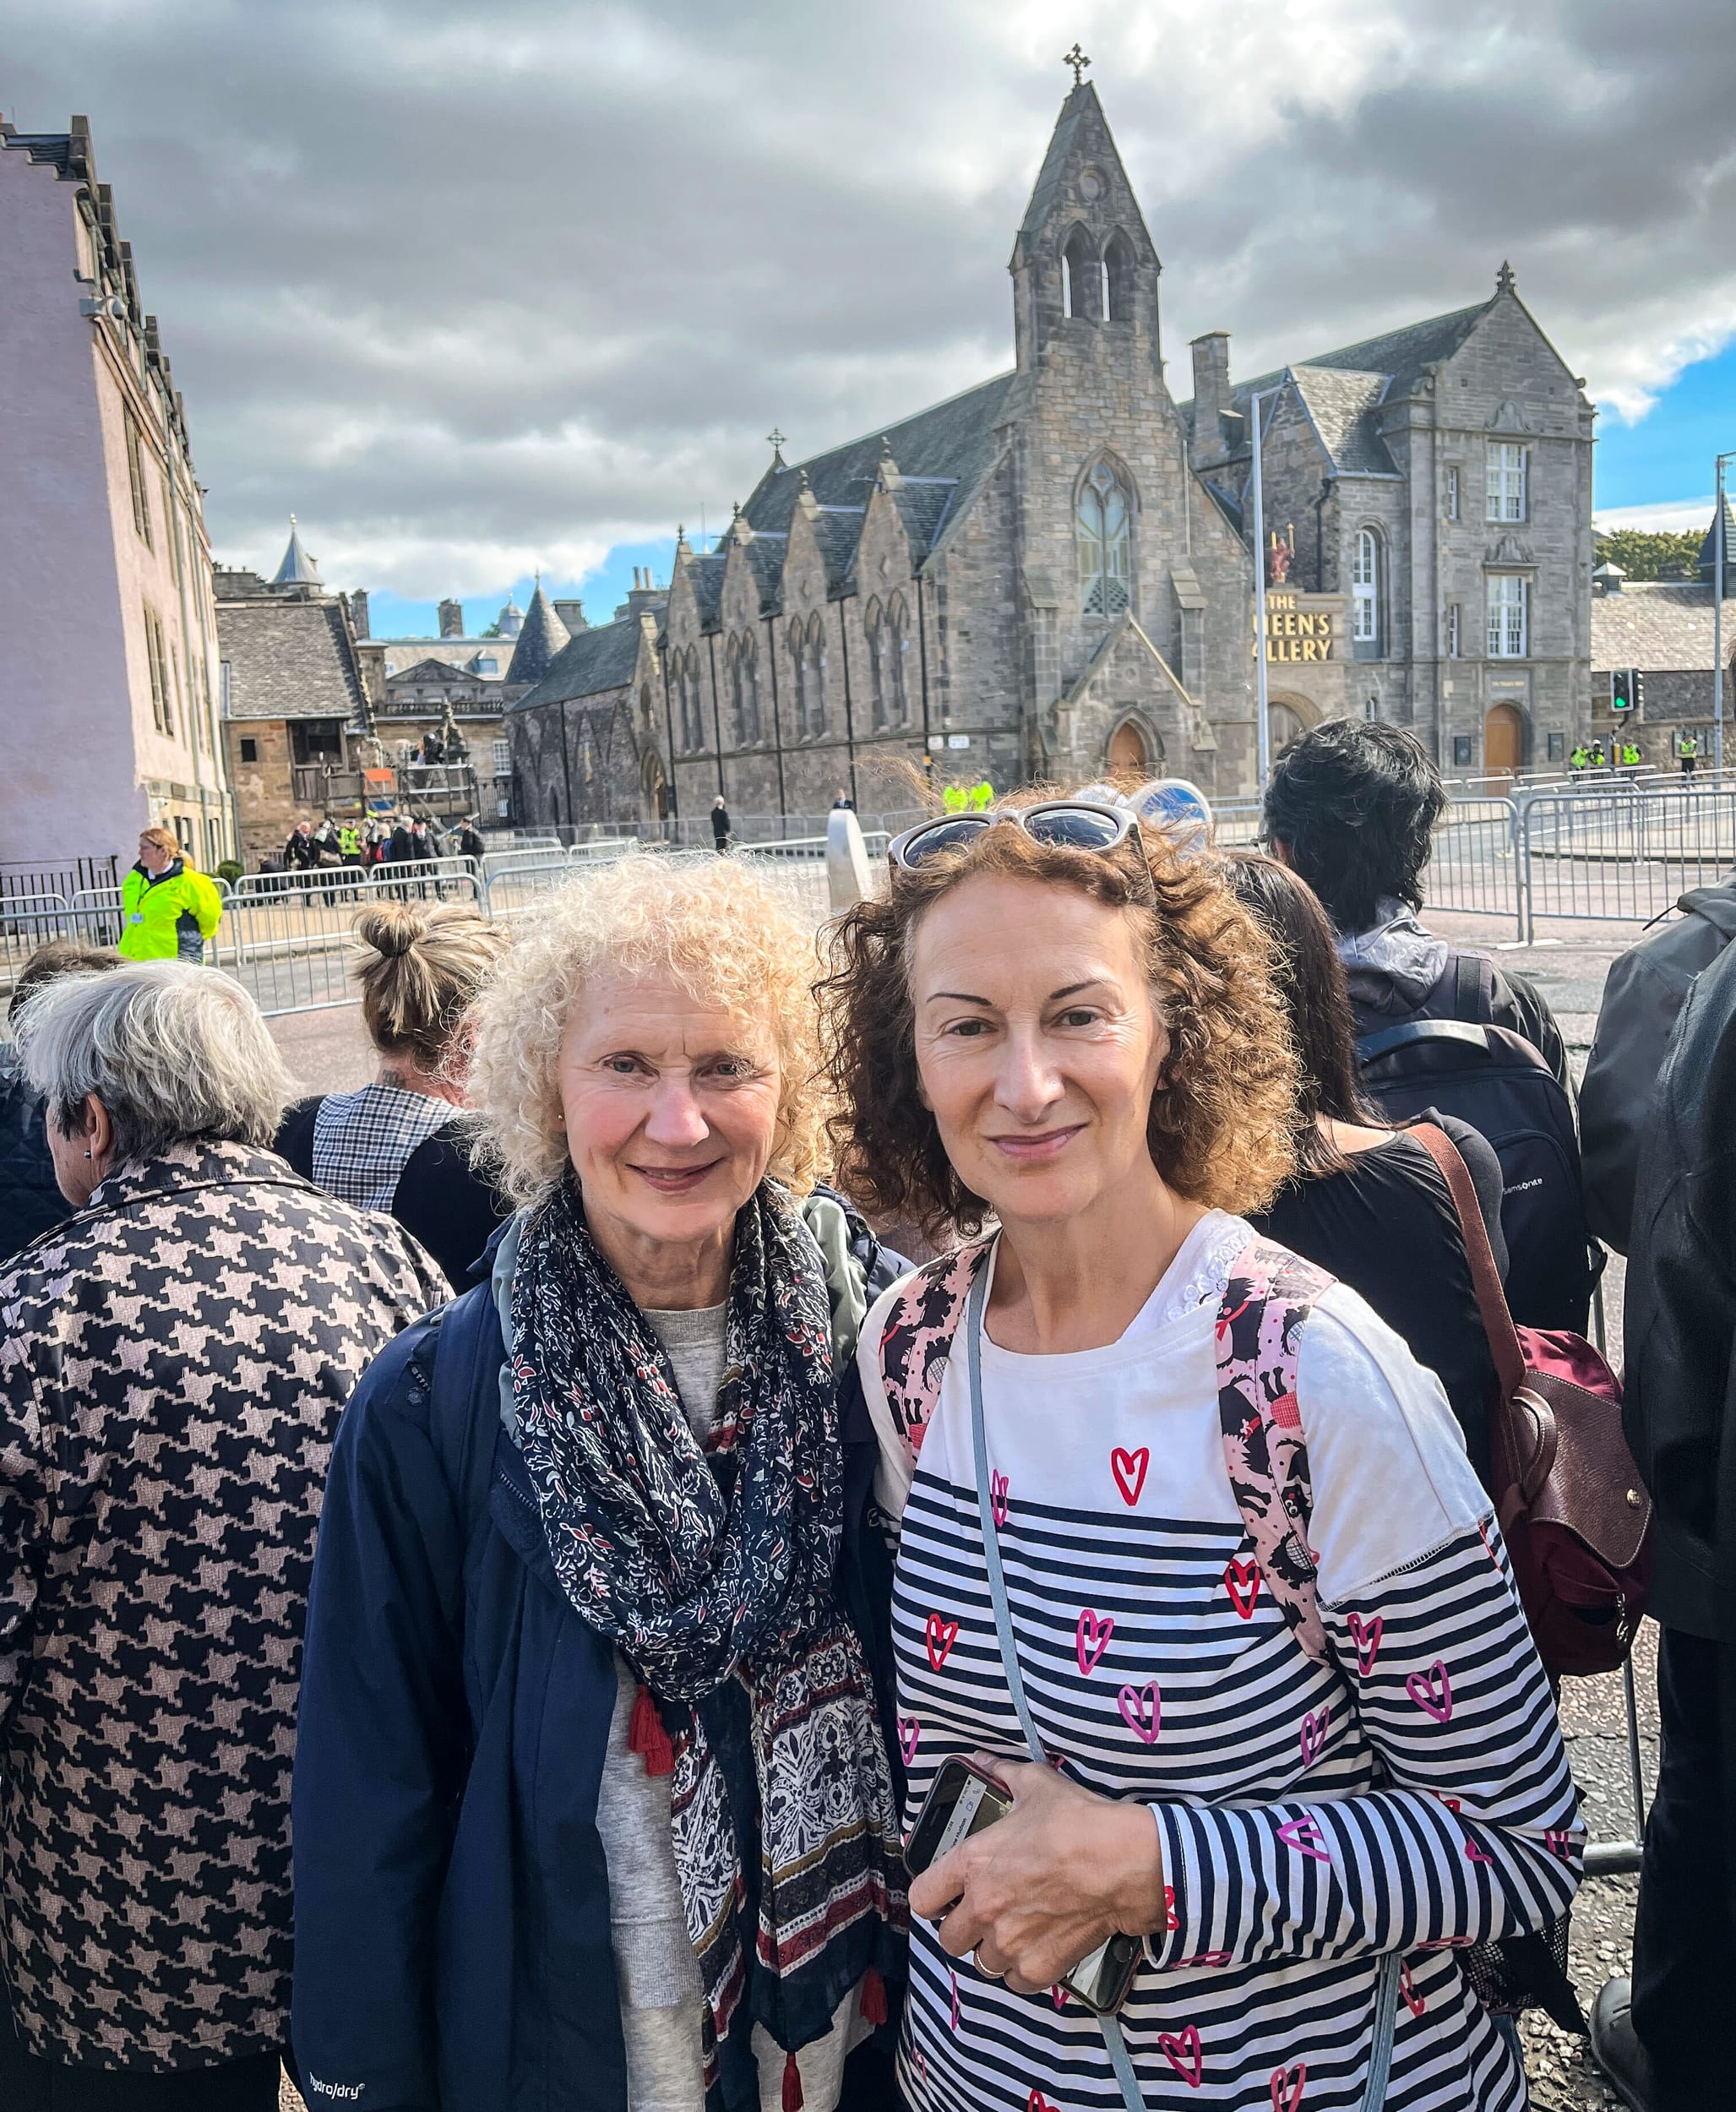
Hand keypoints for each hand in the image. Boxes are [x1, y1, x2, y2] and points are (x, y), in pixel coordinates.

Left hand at [907, 1756, 1166, 1994]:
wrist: (1123, 1862)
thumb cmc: (1077, 1821)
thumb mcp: (1036, 1784)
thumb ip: (1002, 1773)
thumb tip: (984, 1761)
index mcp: (972, 1864)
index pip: (922, 1897)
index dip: (932, 1896)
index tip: (945, 1894)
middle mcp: (983, 1908)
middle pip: (948, 1940)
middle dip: (963, 1929)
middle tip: (985, 1915)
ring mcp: (1010, 1943)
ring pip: (982, 1964)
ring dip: (994, 1951)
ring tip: (1015, 1933)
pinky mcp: (1039, 1967)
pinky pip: (1016, 1982)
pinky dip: (1024, 1971)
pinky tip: (1038, 1950)